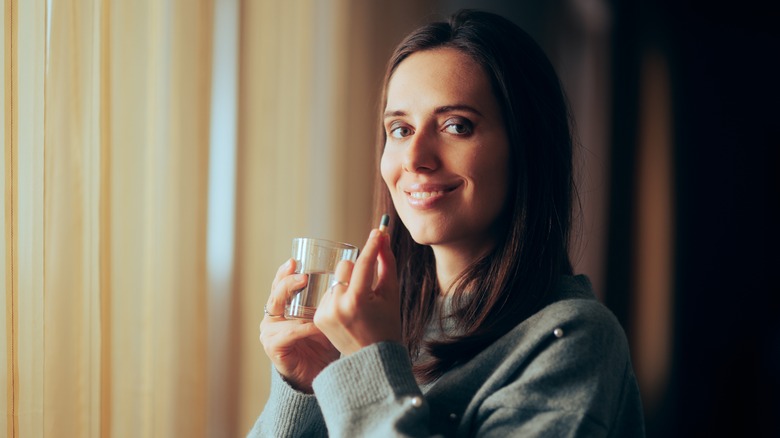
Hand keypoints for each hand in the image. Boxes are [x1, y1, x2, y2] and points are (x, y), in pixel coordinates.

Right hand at [259, 259, 339, 392]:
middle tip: (303, 275)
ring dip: (296, 302)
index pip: (279, 285)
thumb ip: (327, 300)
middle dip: (287, 282)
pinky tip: (315, 324)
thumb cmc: (322, 344)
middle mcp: (272, 318)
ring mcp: (269, 333)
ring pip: (279, 311)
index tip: (295, 260)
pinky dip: (302, 328)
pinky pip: (288, 333)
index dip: (285, 272)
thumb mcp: (325, 317)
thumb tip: (346, 275)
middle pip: (275, 294)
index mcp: (282, 308)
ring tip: (309, 293)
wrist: (318, 375)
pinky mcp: (274, 347)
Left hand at [314, 229, 400, 355]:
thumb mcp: (391, 295)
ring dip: (347, 285)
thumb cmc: (386, 326)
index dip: (372, 246)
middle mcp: (337, 306)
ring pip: (336, 280)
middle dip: (357, 271)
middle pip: (344, 267)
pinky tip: (349, 314)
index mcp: (357, 301)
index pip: (364, 264)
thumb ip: (386, 264)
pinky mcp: (319, 318)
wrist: (371, 360)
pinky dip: (339, 298)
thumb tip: (382, 238)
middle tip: (368, 288)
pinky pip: (329, 294)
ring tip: (359, 308)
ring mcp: (325, 313)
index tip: (378, 232)